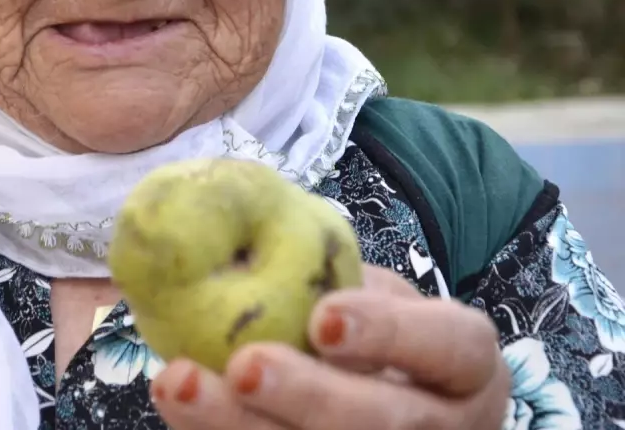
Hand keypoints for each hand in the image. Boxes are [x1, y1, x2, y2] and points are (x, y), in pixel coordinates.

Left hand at [149, 265, 510, 428]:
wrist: (369, 388)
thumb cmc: (364, 327)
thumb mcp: (367, 294)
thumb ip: (328, 277)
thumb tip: (230, 235)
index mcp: (464, 365)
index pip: (451, 348)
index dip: (391, 335)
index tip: (323, 317)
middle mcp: (445, 425)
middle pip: (386, 422)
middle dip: (309, 396)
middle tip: (245, 365)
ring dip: (242, 425)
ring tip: (181, 387)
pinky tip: (182, 406)